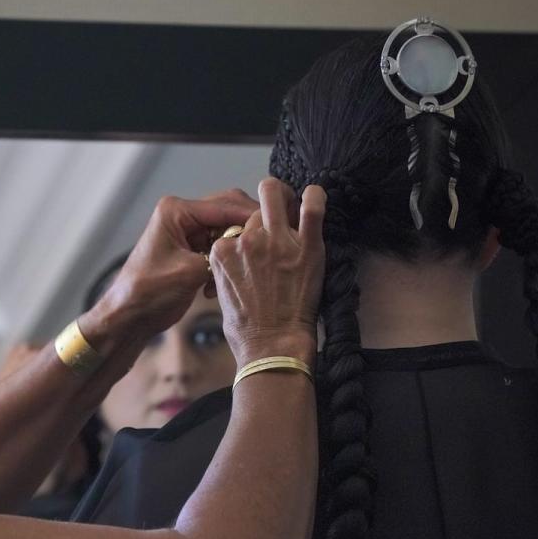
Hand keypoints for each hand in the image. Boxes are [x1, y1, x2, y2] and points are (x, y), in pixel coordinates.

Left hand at [81, 188, 259, 346]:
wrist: (129, 317)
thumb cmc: (146, 293)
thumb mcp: (188, 272)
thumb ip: (222, 254)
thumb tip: (253, 244)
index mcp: (176, 211)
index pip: (226, 205)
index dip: (252, 217)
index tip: (276, 230)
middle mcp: (183, 216)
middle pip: (230, 213)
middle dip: (247, 233)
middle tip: (267, 250)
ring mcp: (188, 233)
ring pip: (228, 232)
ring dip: (236, 252)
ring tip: (237, 273)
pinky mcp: (193, 251)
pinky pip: (221, 249)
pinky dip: (225, 265)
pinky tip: (217, 286)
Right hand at [209, 178, 324, 368]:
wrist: (272, 345)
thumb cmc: (247, 330)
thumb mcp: (222, 295)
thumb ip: (228, 269)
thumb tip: (240, 260)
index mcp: (223, 251)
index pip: (235, 227)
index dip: (248, 233)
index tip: (259, 243)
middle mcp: (247, 240)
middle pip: (254, 209)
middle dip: (265, 212)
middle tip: (278, 221)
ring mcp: (277, 240)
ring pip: (275, 193)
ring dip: (283, 196)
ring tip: (293, 206)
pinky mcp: (307, 246)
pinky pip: (313, 206)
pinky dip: (315, 195)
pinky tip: (315, 196)